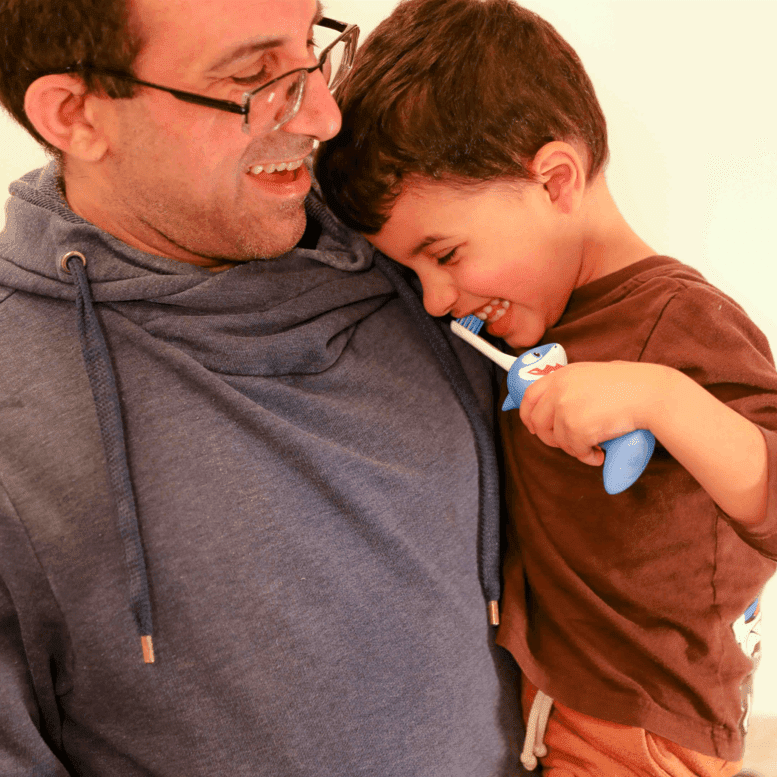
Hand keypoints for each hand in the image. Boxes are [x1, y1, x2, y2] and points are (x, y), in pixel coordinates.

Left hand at [518, 361, 665, 465]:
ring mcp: (566, 409)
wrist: (650, 394)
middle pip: (537, 422)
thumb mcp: (593, 375)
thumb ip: (573, 385)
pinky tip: (600, 453)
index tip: (533, 426)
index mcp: (562, 375)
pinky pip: (575, 451)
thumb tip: (559, 404)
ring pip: (558, 440)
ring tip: (592, 447)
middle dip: (550, 438)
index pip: (529, 395)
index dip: (527, 414)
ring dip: (574, 449)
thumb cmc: (631, 385)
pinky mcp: (576, 429)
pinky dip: (587, 457)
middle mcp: (559, 391)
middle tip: (568, 443)